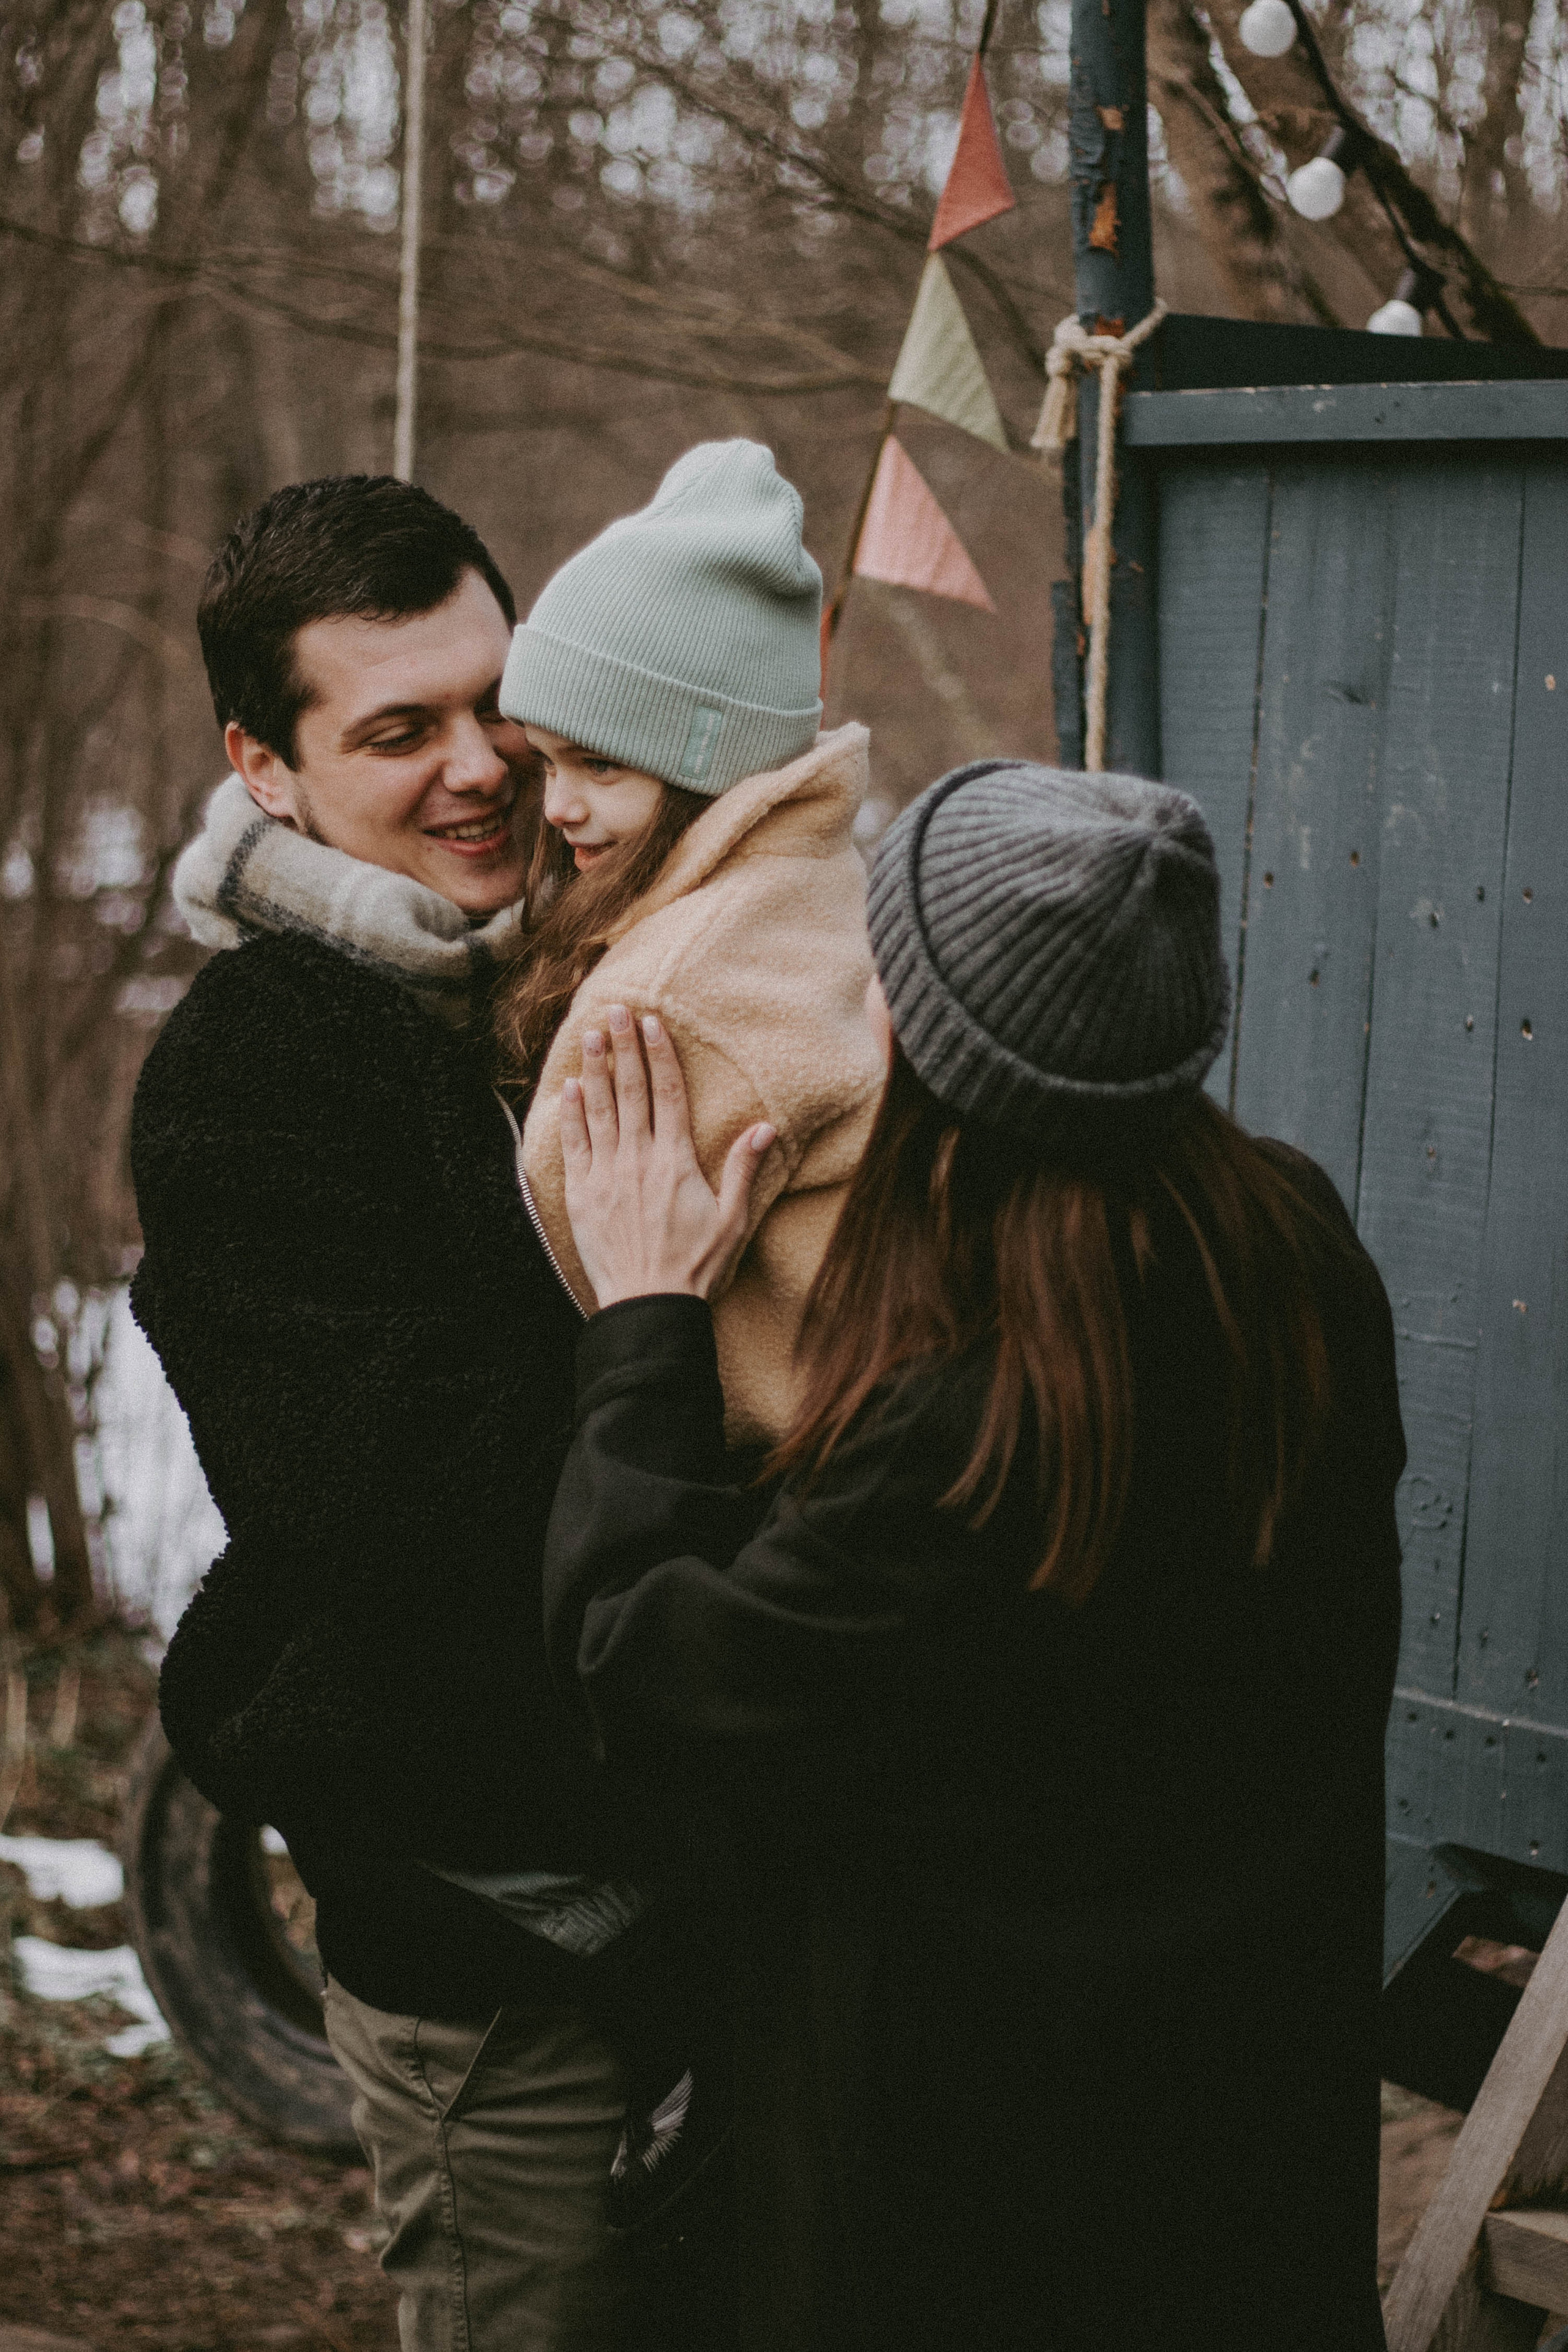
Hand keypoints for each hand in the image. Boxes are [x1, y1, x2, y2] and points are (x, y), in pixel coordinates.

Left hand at [561, 1005, 775, 1308]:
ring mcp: (606, 1174)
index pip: (669, 1094)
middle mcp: (638, 1158)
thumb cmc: (696, 1265)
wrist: (649, 1303)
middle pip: (630, 1090)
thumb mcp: (731, 1218)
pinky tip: (570, 1087)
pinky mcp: (581, 1193)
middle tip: (615, 1010)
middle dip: (623, 1047)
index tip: (652, 1023)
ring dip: (595, 1069)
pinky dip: (571, 1113)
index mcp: (676, 1160)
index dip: (660, 1055)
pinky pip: (574, 1143)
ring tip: (591, 1035)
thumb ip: (744, 1169)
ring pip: (599, 1109)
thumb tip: (766, 1128)